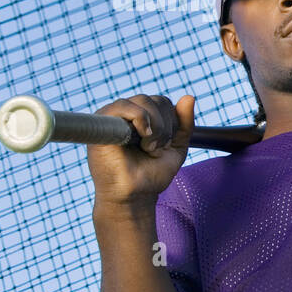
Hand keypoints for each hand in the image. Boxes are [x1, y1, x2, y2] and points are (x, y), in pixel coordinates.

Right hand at [87, 94, 194, 208]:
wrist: (135, 194)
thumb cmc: (152, 174)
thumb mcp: (177, 146)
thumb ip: (185, 123)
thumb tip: (189, 96)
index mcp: (143, 119)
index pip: (162, 102)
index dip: (172, 121)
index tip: (168, 145)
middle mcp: (127, 115)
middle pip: (154, 100)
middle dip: (165, 125)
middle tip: (158, 148)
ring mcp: (114, 118)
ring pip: (142, 101)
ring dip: (155, 125)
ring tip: (149, 147)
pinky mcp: (102, 124)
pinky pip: (122, 106)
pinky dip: (140, 118)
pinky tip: (143, 137)